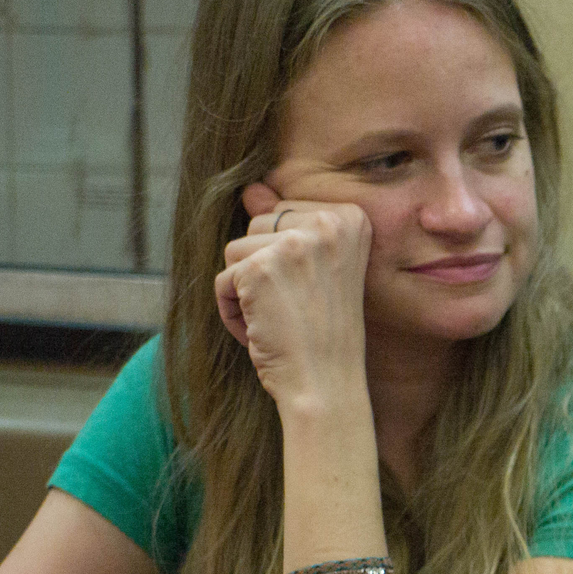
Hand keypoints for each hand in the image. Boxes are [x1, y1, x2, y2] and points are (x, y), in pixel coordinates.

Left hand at [212, 185, 369, 412]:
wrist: (328, 384)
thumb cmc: (324, 334)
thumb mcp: (315, 270)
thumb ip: (285, 226)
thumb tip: (250, 189)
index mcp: (351, 220)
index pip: (285, 213)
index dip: (287, 257)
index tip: (316, 290)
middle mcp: (327, 225)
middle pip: (258, 225)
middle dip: (263, 268)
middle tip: (297, 307)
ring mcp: (294, 246)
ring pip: (235, 250)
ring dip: (245, 290)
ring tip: (280, 318)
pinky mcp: (259, 269)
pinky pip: (221, 281)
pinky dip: (231, 311)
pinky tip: (263, 330)